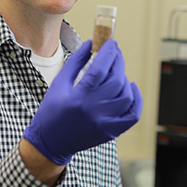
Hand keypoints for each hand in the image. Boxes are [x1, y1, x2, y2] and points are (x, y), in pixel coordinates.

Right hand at [23, 40, 141, 164]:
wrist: (50, 143)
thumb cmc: (51, 112)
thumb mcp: (58, 84)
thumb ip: (76, 62)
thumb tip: (90, 43)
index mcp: (78, 97)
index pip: (100, 69)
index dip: (108, 52)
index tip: (111, 42)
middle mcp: (94, 111)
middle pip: (116, 80)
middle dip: (117, 62)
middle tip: (114, 53)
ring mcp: (105, 123)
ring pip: (126, 96)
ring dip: (124, 80)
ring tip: (116, 73)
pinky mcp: (111, 132)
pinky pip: (133, 115)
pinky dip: (136, 99)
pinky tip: (131, 88)